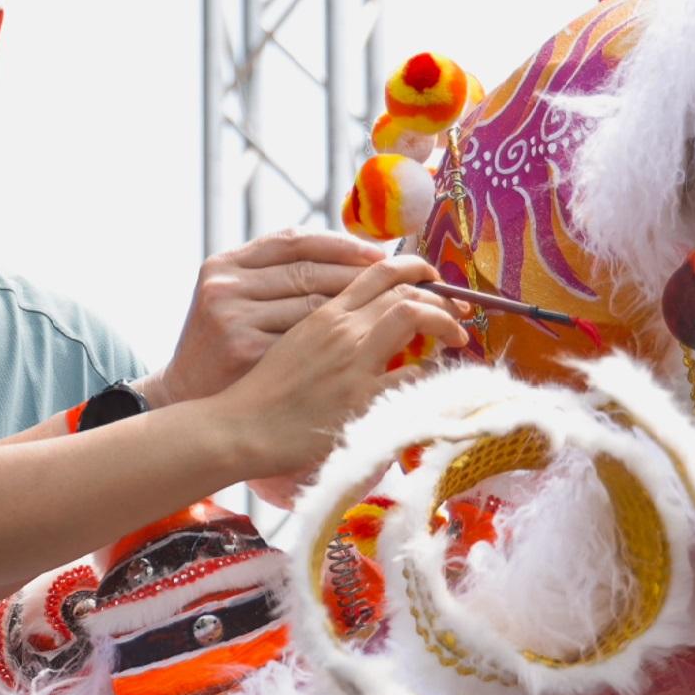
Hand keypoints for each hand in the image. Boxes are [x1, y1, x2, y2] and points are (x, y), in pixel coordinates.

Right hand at [145, 232, 398, 407]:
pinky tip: (383, 350)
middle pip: (312, 273)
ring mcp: (237, 321)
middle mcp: (228, 288)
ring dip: (363, 312)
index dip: (342, 246)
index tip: (381, 256)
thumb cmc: (225, 355)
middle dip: (363, 278)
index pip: (295, 242)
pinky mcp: (248, 355)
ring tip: (404, 316)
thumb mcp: (234, 303)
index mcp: (224, 266)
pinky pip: (313, 347)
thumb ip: (275, 279)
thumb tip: (348, 258)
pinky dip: (351, 348)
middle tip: (407, 286)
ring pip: (318, 307)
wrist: (190, 406)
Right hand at [210, 256, 466, 477]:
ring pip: (412, 314)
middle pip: (401, 287)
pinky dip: (431, 369)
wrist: (238, 427)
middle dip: (438, 292)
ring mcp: (351, 360)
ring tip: (457, 334)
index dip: (412, 267)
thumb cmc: (259, 391)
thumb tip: (357, 321)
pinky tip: (434, 377)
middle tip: (456, 305)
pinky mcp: (361, 397)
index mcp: (321, 312)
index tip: (428, 276)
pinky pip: (412, 373)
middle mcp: (339, 328)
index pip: (376, 270)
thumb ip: (322, 327)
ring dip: (444, 320)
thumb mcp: (288, 343)